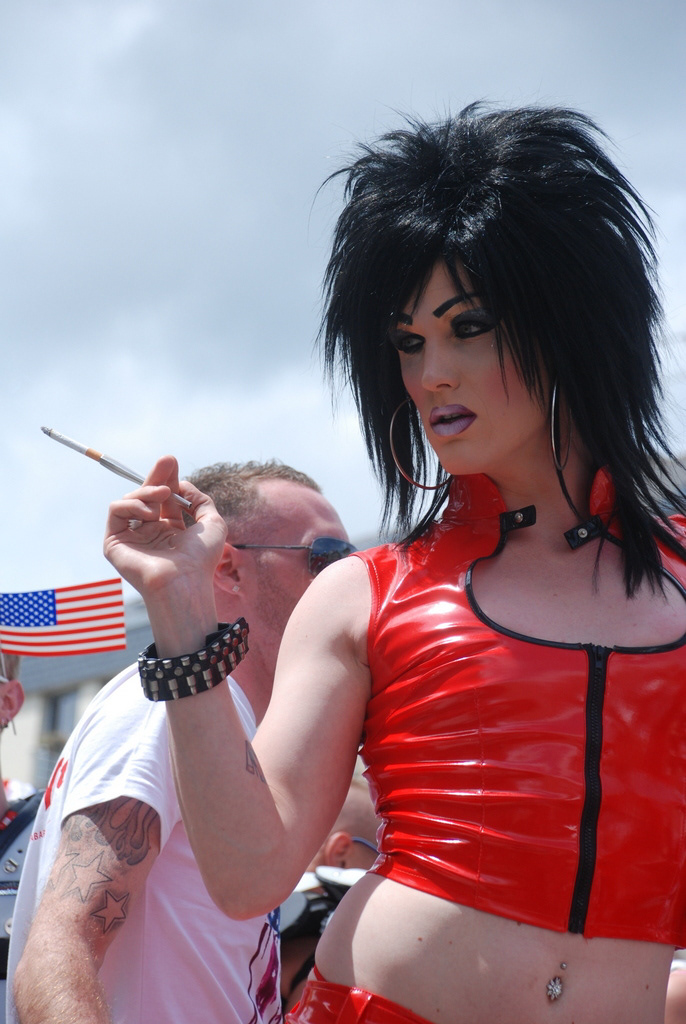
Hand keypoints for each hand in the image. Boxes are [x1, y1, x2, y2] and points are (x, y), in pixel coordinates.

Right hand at [104, 456, 225, 646]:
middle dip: (157, 476)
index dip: (167, 479)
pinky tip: (150, 513)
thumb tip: (183, 485)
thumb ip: (200, 500)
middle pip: (146, 495)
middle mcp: (149, 533)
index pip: (164, 499)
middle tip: (167, 460)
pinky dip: (132, 504)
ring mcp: (132, 537)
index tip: (171, 462)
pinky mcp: (114, 542)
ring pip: (130, 500)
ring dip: (147, 492)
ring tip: (163, 496)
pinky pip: (115, 510)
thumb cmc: (201, 559)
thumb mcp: (212, 523)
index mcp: (170, 530)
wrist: (184, 581)